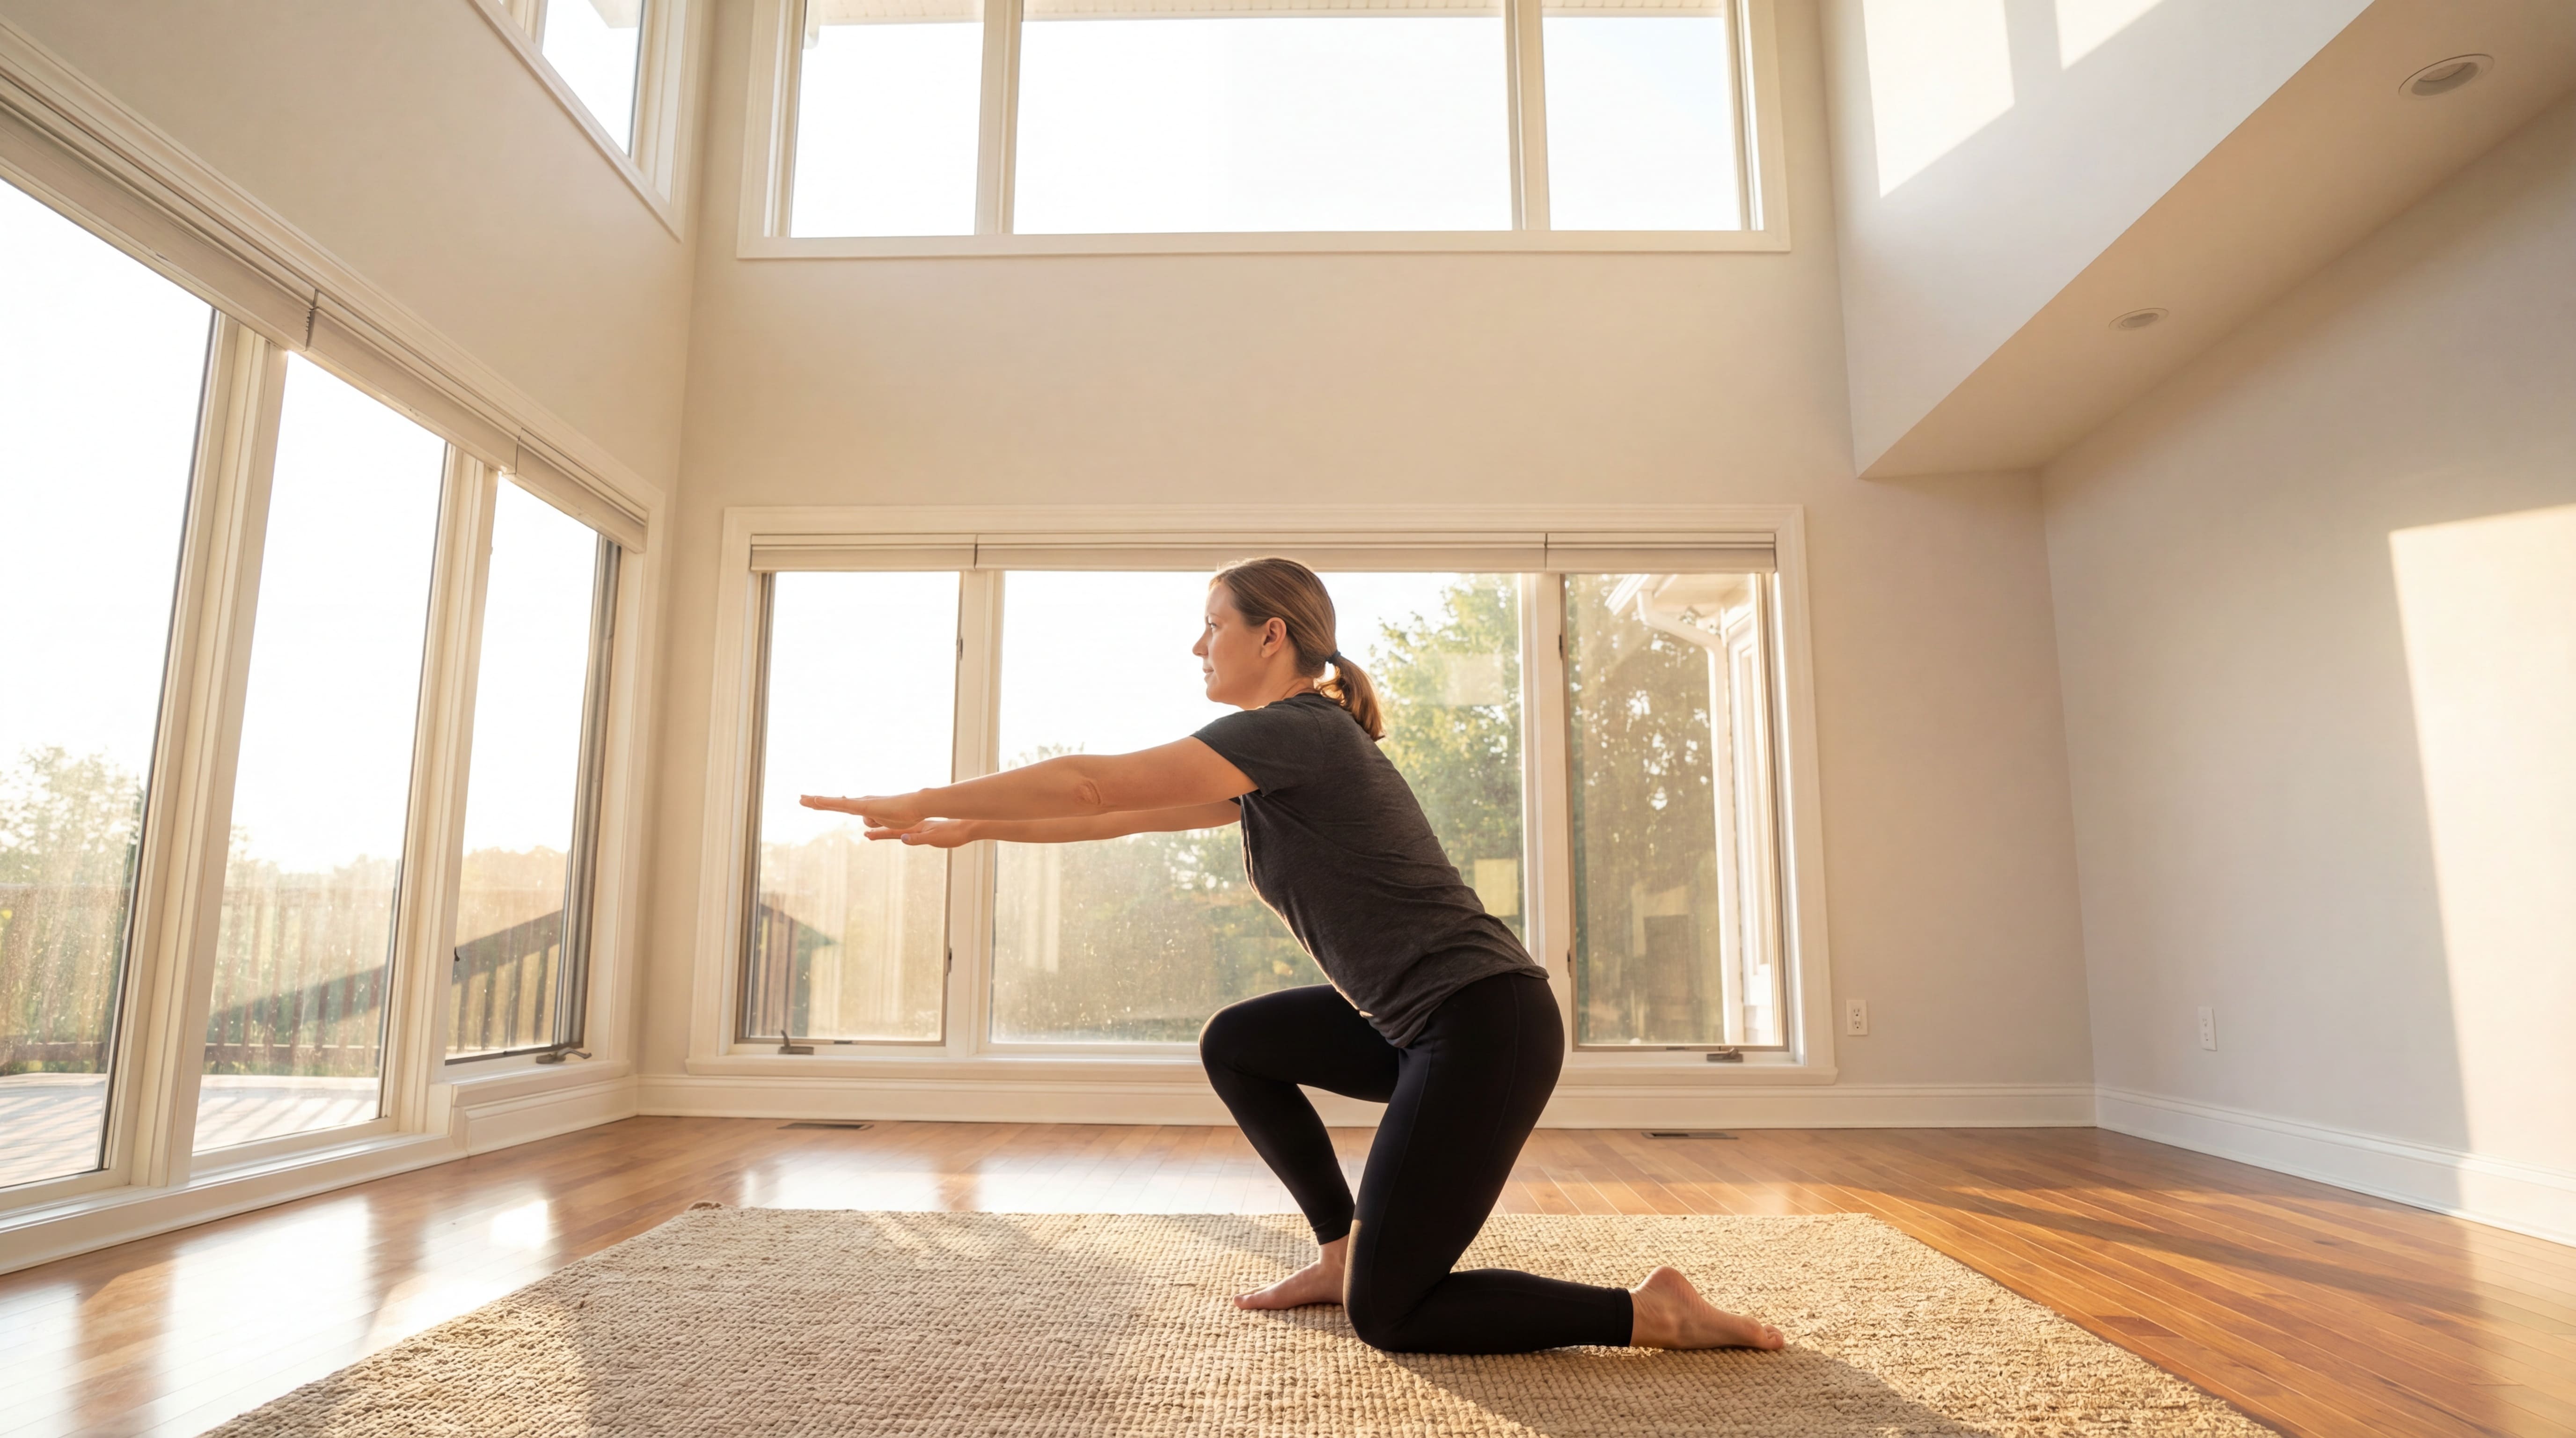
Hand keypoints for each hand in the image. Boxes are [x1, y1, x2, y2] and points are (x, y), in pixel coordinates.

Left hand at [799, 792, 925, 826]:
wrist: (915, 806)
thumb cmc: (905, 815)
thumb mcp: (886, 823)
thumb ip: (875, 822)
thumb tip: (865, 824)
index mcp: (865, 807)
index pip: (842, 806)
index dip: (827, 804)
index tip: (815, 802)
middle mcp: (860, 802)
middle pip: (833, 802)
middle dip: (816, 801)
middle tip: (800, 798)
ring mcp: (861, 803)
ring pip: (833, 802)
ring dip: (816, 801)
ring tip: (801, 799)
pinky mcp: (863, 805)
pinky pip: (841, 804)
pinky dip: (827, 802)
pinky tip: (815, 801)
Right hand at [863, 818, 977, 847]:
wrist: (967, 828)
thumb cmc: (953, 834)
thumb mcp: (935, 838)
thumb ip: (918, 839)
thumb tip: (903, 838)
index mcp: (916, 828)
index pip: (894, 832)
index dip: (880, 834)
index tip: (867, 834)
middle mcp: (916, 826)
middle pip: (893, 830)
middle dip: (878, 831)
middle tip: (865, 834)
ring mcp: (921, 827)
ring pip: (899, 828)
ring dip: (886, 830)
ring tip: (874, 831)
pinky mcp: (926, 829)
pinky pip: (907, 829)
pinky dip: (898, 829)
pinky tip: (896, 832)